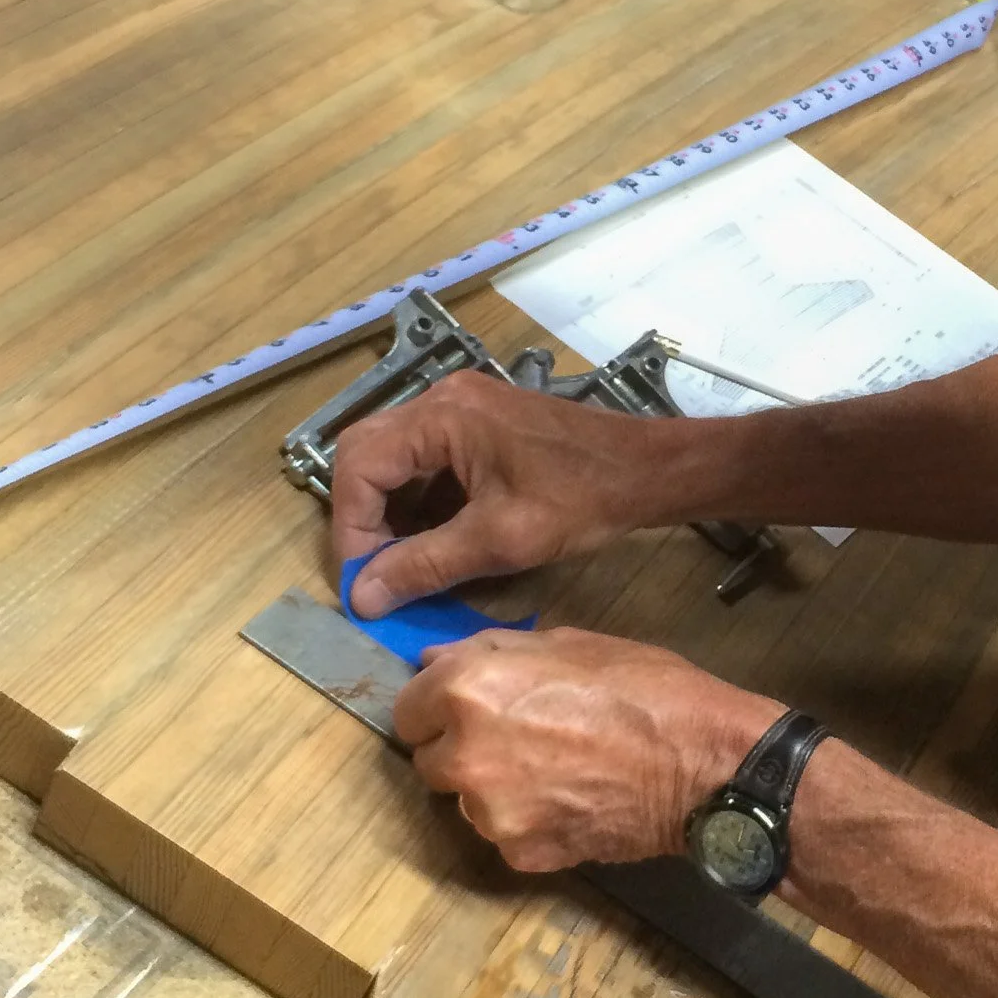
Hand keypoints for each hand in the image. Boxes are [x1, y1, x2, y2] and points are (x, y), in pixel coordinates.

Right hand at [332, 372, 663, 614]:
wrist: (646, 471)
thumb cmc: (581, 498)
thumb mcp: (500, 540)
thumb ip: (425, 565)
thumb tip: (362, 597)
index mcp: (443, 416)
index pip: (359, 465)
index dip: (351, 528)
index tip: (364, 581)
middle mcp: (443, 400)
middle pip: (367, 454)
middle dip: (363, 517)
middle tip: (375, 572)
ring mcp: (462, 409)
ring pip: (394, 458)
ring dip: (390, 511)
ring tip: (402, 565)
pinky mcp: (480, 425)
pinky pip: (427, 460)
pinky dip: (419, 501)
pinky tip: (433, 542)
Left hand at [392, 625, 781, 871]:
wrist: (699, 763)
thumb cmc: (640, 686)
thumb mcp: (565, 642)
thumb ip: (488, 652)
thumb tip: (433, 662)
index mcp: (467, 690)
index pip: (406, 710)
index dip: (437, 704)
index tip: (469, 704)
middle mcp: (463, 754)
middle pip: (429, 759)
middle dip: (461, 746)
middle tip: (518, 734)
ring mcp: (488, 812)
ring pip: (466, 799)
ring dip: (492, 785)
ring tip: (554, 766)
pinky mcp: (518, 853)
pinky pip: (503, 832)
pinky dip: (526, 819)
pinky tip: (571, 798)